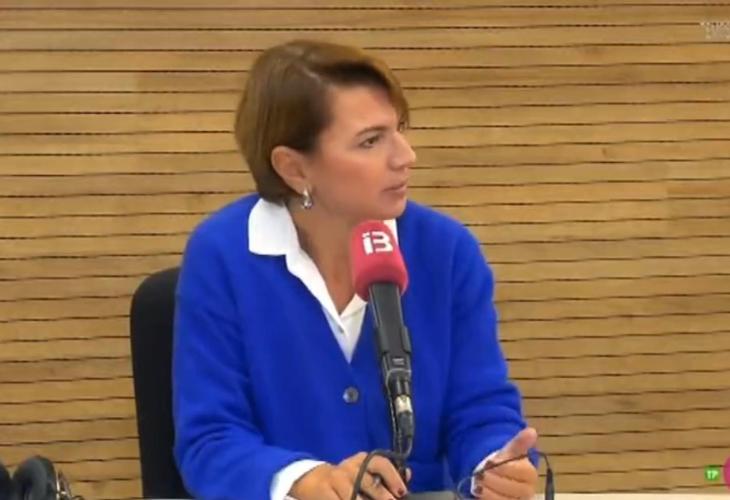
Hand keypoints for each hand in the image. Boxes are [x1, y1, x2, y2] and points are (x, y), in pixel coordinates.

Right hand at [289, 451, 409, 499]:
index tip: (402, 492)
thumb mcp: (364, 472)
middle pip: (370, 484)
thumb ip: (386, 474)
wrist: (311, 480)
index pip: (380, 463)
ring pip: (355, 498)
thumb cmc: (345, 479)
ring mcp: (336, 480)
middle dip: (383, 497)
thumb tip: (408, 474)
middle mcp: (350, 468)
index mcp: (362, 460)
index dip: (393, 477)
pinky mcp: (325, 493)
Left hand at [475, 427, 538, 499]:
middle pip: (511, 488)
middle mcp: (528, 491)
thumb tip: (532, 431)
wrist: (499, 477)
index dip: (503, 467)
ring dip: (488, 492)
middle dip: (493, 480)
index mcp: (530, 475)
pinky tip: (479, 494)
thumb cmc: (506, 464)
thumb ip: (520, 443)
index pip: (519, 471)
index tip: (490, 462)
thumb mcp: (510, 451)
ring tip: (477, 484)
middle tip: (480, 474)